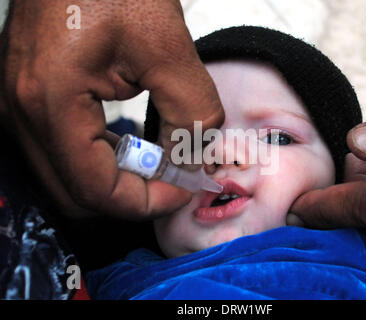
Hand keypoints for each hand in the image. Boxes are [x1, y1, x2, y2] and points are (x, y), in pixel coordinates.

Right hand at [0, 0, 223, 219]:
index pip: (95, 189)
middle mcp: (22, 111)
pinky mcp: (30, 99)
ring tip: (160, 159)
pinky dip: (103, 158)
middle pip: (77, 193)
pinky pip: (64, 151)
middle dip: (131, 195)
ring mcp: (18, 106)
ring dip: (118, 178)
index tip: (182, 191)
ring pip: (69, 176)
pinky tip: (134, 143)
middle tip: (173, 179)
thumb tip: (196, 162)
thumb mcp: (170, 51)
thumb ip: (193, 115)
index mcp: (51, 101)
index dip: (145, 202)